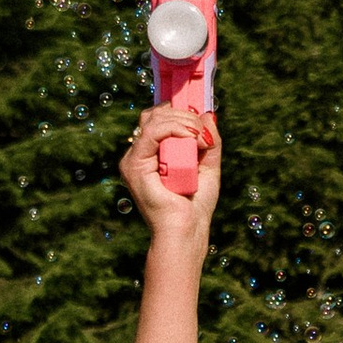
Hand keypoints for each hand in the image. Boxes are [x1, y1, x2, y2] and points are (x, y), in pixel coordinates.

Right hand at [120, 99, 221, 242]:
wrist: (187, 230)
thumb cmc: (196, 205)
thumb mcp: (208, 165)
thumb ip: (209, 140)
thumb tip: (208, 114)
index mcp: (152, 153)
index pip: (158, 118)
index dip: (179, 111)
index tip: (200, 117)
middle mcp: (139, 154)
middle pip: (155, 115)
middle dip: (184, 115)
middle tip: (204, 132)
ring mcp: (133, 159)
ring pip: (154, 119)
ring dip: (184, 122)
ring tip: (202, 139)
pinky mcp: (134, 165)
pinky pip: (153, 133)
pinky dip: (176, 129)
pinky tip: (193, 138)